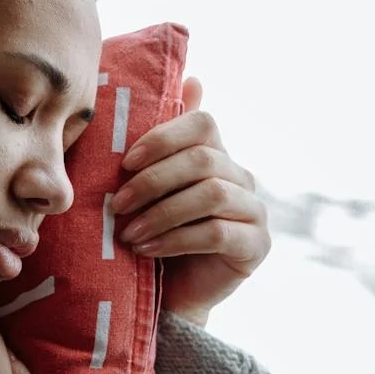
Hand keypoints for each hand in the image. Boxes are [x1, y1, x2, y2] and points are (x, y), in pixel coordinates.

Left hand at [109, 77, 270, 325]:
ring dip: (161, 213)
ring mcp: (254, 211)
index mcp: (216, 154)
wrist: (167, 296)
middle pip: (202, 159)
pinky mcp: (256, 245)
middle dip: (153, 181)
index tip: (126, 163)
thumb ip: (160, 142)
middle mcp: (242, 176)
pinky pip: (218, 232)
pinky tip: (147, 250)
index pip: (202, 123)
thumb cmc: (151, 235)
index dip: (163, 137)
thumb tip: (194, 77)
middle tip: (117, 206)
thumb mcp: (146, 188)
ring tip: (128, 234)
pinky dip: (175, 239)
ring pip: (210, 194)